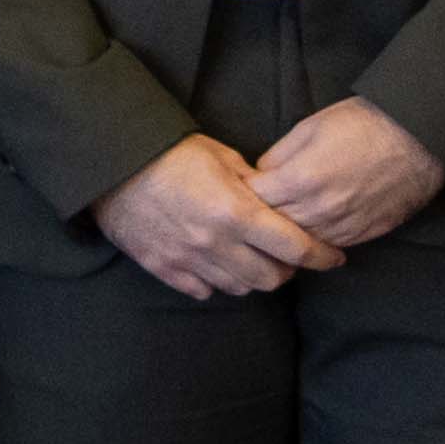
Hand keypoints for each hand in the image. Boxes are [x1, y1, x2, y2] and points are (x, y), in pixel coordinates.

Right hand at [93, 131, 341, 301]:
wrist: (111, 165)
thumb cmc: (169, 153)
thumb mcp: (221, 156)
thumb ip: (255, 183)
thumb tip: (277, 200)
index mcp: (236, 212)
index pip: (295, 247)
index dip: (322, 256)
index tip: (333, 258)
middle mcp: (216, 243)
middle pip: (271, 278)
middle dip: (286, 270)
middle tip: (286, 256)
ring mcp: (189, 260)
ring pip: (239, 288)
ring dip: (252, 278)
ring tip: (250, 260)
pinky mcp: (164, 268)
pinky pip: (203, 291)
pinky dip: (216, 283)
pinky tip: (215, 265)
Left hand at [246, 98, 444, 251]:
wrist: (419, 138)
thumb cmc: (364, 124)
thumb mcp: (310, 127)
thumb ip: (278, 155)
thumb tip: (260, 174)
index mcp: (300, 179)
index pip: (254, 199)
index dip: (243, 194)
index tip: (239, 190)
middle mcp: (319, 209)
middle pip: (273, 226)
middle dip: (260, 218)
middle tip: (253, 212)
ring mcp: (343, 226)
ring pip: (300, 241)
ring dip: (287, 233)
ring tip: (278, 225)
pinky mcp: (364, 234)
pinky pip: (329, 245)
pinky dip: (316, 238)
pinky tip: (311, 228)